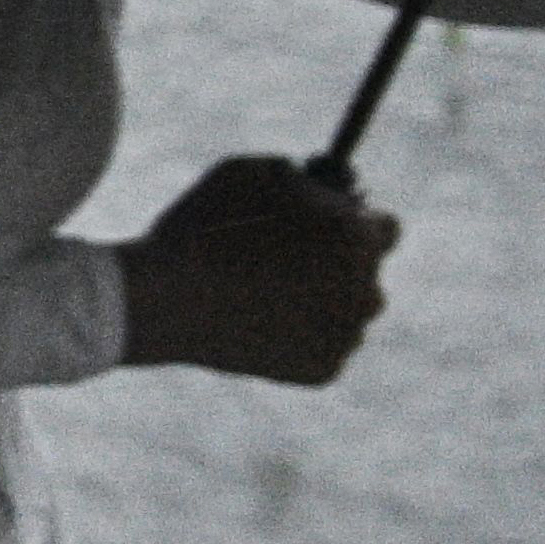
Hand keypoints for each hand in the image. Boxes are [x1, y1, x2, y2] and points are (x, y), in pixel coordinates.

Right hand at [113, 155, 390, 385]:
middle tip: (282, 264)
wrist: (159, 300)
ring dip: (321, 303)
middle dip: (334, 266)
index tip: (324, 229)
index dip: (351, 225)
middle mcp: (365, 288)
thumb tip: (317, 186)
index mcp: (355, 236)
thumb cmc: (199, 228)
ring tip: (262, 296)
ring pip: (347, 313)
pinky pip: (322, 348)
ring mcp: (347, 334)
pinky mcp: (323, 371)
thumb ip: (297, 175)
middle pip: (365, 274)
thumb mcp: (247, 172)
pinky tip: (254, 324)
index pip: (385, 229)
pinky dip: (297, 339)